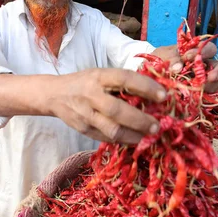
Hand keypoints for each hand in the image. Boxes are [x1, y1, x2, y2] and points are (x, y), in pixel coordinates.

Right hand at [48, 69, 165, 143]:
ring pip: (112, 130)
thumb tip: (153, 93)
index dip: (146, 87)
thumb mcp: (100, 75)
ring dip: (134, 135)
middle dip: (141, 120)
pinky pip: (107, 138)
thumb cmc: (84, 83)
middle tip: (158, 126)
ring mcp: (85, 115)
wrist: (54, 94)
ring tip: (149, 136)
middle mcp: (90, 95)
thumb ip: (121, 83)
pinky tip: (135, 140)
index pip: (125, 79)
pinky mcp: (83, 130)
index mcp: (98, 76)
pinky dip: (124, 141)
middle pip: (118, 110)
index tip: (163, 96)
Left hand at [152, 43, 217, 92]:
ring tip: (201, 88)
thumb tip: (179, 66)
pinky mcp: (197, 95)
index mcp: (197, 53)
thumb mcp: (161, 55)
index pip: (209, 49)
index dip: (203, 51)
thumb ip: (170, 57)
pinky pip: (205, 97)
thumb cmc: (158, 61)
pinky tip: (193, 97)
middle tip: (210, 77)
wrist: (148, 77)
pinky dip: (201, 97)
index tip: (188, 56)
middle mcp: (203, 66)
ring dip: (211, 86)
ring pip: (215, 84)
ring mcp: (202, 82)